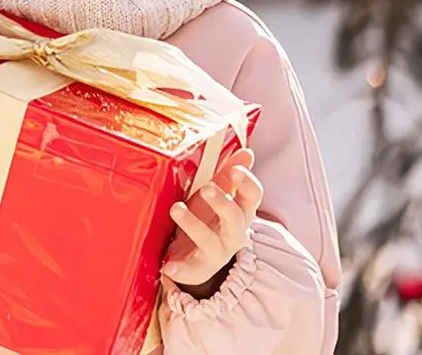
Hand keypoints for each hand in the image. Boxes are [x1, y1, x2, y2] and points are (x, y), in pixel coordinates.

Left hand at [162, 148, 262, 290]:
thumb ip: (230, 174)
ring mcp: (216, 251)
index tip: (236, 170)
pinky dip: (180, 269)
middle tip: (207, 188)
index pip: (252, 197)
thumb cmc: (209, 218)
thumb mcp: (219, 195)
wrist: (197, 256)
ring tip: (175, 208)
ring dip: (193, 224)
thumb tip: (247, 151)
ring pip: (210, 240)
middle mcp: (233, 233)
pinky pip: (190, 270)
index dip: (247, 183)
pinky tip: (168, 266)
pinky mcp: (198, 268)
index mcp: (240, 211)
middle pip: (236, 219)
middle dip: (223, 203)